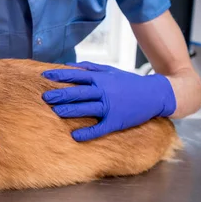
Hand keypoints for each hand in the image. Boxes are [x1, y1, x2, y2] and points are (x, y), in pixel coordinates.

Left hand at [42, 61, 175, 141]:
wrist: (155, 94)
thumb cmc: (129, 82)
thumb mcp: (111, 71)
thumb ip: (91, 67)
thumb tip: (70, 65)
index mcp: (101, 79)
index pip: (76, 76)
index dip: (60, 76)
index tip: (45, 76)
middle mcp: (104, 91)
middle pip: (78, 93)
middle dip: (60, 94)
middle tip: (45, 97)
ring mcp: (110, 107)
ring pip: (86, 108)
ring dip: (69, 110)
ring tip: (55, 111)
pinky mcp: (116, 121)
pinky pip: (99, 128)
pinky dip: (87, 133)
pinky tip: (75, 136)